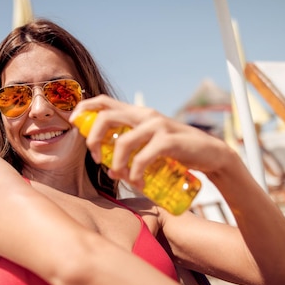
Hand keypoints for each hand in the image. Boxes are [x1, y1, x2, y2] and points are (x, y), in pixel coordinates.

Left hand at [70, 95, 230, 186]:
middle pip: (106, 116)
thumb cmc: (177, 152)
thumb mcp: (151, 144)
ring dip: (116, 163)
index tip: (74, 125)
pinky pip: (144, 156)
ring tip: (120, 176)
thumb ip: (132, 148)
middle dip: (93, 139)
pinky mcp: (169, 140)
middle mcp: (145, 115)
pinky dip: (136, 172)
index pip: (104, 101)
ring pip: (123, 141)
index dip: (84, 109)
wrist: (211, 155)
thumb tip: (110, 167)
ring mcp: (158, 126)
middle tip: (97, 159)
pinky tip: (137, 182)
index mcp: (138, 113)